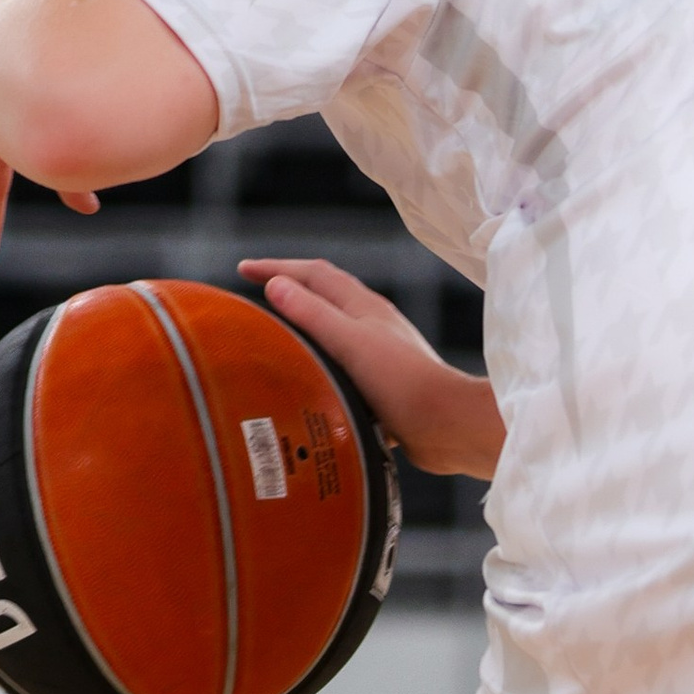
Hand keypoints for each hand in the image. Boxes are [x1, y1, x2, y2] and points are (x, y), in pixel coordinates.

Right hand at [241, 257, 503, 477]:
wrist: (449, 425)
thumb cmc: (403, 383)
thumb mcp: (350, 343)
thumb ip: (314, 314)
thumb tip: (276, 284)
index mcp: (365, 308)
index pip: (315, 275)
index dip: (278, 267)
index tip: (244, 270)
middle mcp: (374, 326)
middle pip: (326, 298)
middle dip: (291, 292)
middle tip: (255, 297)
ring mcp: (381, 356)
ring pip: (336, 335)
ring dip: (306, 332)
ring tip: (276, 342)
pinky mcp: (385, 388)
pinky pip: (344, 369)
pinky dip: (322, 369)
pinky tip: (309, 388)